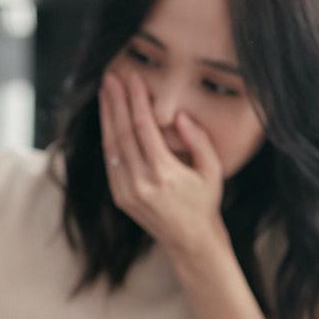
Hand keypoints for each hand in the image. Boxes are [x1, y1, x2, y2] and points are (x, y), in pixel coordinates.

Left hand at [100, 71, 225, 259]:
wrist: (190, 241)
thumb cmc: (205, 202)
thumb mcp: (212, 170)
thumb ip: (198, 140)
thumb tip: (178, 116)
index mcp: (163, 173)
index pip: (143, 127)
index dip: (136, 100)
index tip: (132, 79)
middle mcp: (140, 182)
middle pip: (122, 133)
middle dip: (115, 103)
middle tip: (111, 78)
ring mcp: (126, 192)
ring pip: (112, 147)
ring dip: (106, 118)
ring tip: (105, 93)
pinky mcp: (120, 198)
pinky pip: (111, 162)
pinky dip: (108, 139)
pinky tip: (108, 121)